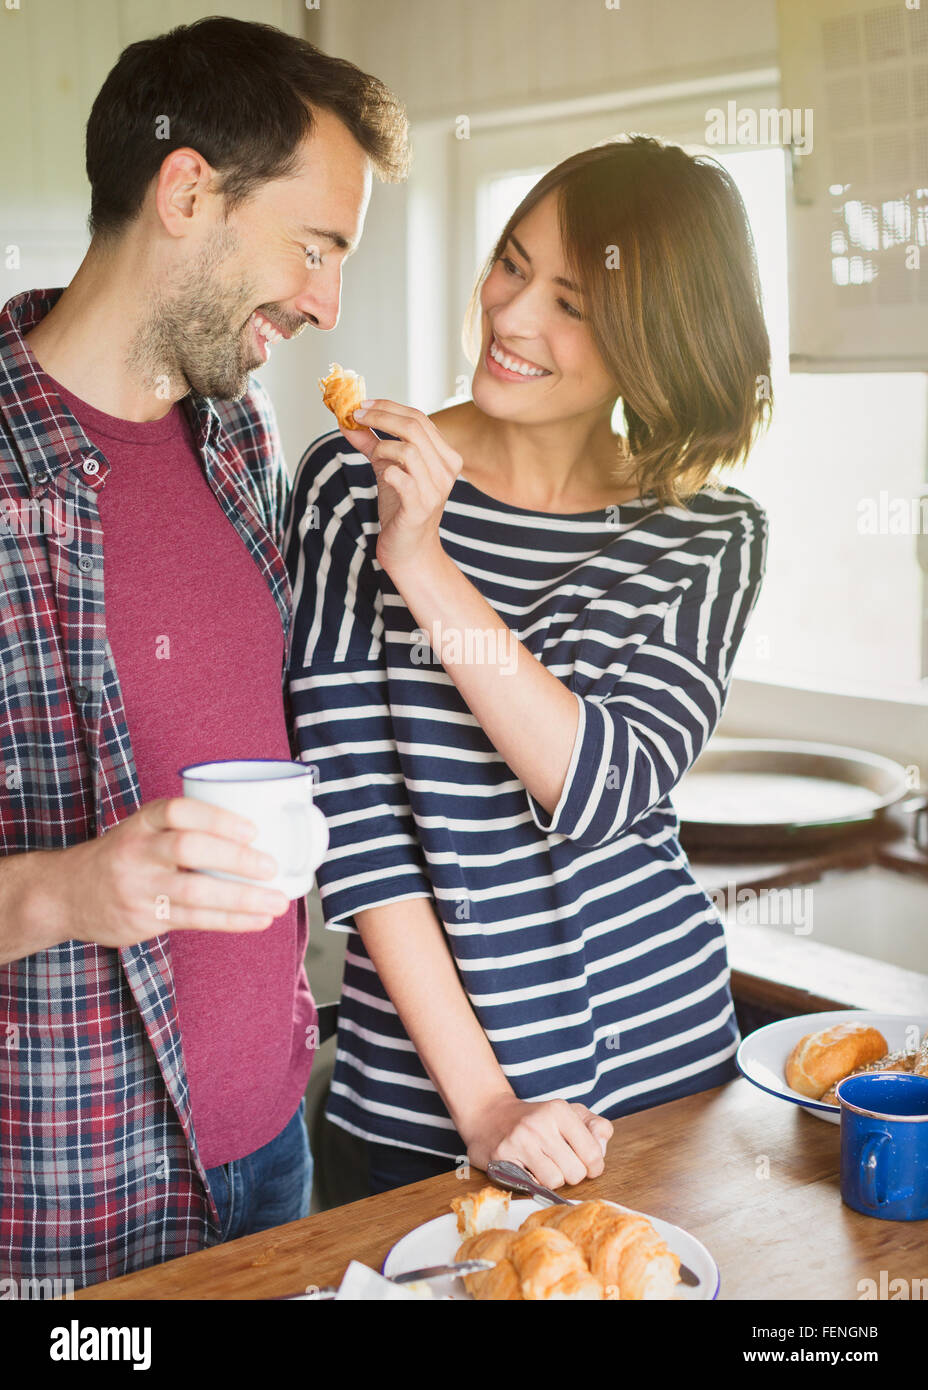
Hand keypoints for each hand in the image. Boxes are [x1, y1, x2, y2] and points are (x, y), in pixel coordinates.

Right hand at [38, 797, 290, 949]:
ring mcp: (138, 887)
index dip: (217, 818)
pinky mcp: (143, 919)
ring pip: (194, 892)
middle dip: (235, 859)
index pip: (177, 810)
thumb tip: (257, 835)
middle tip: (271, 866)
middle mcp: (138, 851)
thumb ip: (185, 829)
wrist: (66, 893)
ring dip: (242, 899)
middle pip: (188, 849)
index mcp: (142, 822)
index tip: (252, 829)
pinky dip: (230, 921)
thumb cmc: (125, 856)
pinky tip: (257, 920)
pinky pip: (193, 921)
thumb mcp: (144, 830)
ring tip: (277, 902)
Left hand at [339, 400, 462, 575]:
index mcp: (445, 456)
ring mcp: (436, 488)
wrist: (409, 551)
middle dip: (380, 416)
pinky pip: (401, 477)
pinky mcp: (421, 506)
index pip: (419, 417)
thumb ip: (372, 444)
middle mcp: (446, 469)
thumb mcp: (387, 469)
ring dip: (383, 446)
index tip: (362, 405)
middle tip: (356, 416)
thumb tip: (348, 421)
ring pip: (409, 449)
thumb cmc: (402, 509)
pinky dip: (386, 471)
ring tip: (374, 457)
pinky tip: (384, 477)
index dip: (388, 406)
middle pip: (415, 426)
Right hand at [460, 1093, 613, 1189]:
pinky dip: (534, 1182)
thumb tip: (602, 1148)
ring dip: (552, 1180)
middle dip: (572, 1174)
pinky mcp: (502, 1157)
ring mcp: (519, 1141)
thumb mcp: (570, 1113)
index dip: (594, 1166)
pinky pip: (531, 1186)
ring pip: (554, 1182)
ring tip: (544, 1166)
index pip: (593, 1154)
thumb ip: (596, 1127)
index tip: (586, 1163)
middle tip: (562, 1164)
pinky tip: (528, 1169)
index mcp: (559, 1110)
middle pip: (575, 1173)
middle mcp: (539, 1124)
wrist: (489, 1115)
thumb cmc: (538, 1119)